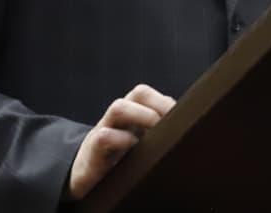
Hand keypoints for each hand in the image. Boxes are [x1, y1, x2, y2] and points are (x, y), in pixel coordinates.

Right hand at [67, 84, 175, 200]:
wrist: (83, 177)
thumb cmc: (118, 160)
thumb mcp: (139, 144)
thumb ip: (156, 132)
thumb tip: (186, 130)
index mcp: (132, 113)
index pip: (150, 94)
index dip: (167, 102)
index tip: (184, 119)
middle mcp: (118, 117)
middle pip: (139, 93)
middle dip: (159, 104)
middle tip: (172, 125)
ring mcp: (103, 129)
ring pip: (119, 107)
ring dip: (142, 117)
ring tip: (156, 134)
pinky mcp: (92, 151)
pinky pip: (104, 137)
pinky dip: (122, 141)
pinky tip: (135, 153)